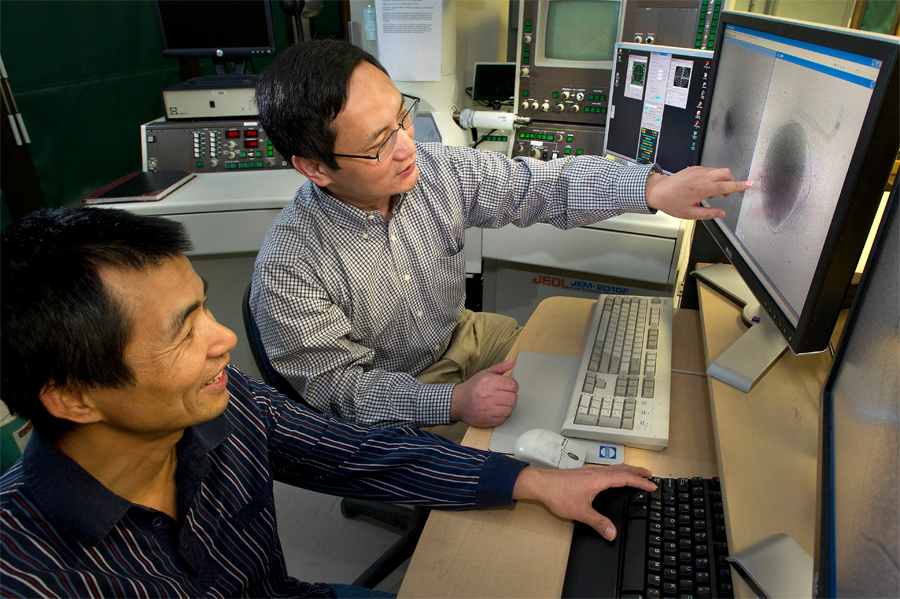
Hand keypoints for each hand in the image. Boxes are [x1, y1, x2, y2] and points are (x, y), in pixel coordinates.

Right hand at [449, 356, 518, 426]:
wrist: (458, 402)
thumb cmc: (473, 387)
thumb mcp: (486, 373)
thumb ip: (501, 367)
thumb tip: (514, 359)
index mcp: (488, 381)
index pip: (513, 385)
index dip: (513, 386)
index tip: (507, 387)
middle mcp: (488, 395)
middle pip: (513, 398)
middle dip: (510, 397)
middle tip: (502, 395)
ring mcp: (487, 409)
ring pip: (509, 410)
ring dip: (505, 407)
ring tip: (497, 403)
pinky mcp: (486, 420)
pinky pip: (502, 419)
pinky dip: (499, 416)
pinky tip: (492, 410)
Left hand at [512, 463, 656, 539]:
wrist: (540, 484)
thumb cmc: (558, 494)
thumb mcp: (580, 511)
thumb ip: (598, 522)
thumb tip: (612, 533)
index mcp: (599, 479)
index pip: (625, 478)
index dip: (640, 482)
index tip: (652, 485)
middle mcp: (596, 472)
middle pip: (622, 469)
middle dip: (637, 471)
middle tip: (650, 474)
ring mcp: (590, 472)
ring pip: (614, 468)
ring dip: (627, 470)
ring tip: (636, 474)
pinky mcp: (584, 474)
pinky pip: (606, 470)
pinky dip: (617, 472)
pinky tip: (614, 478)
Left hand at [645, 166, 751, 219]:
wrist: (657, 191)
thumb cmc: (671, 202)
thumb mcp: (690, 214)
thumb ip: (708, 214)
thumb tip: (722, 213)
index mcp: (702, 189)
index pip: (726, 186)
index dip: (739, 186)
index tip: (749, 184)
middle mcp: (701, 177)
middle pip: (726, 173)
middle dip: (731, 182)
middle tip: (724, 194)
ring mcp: (698, 170)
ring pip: (718, 171)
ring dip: (720, 181)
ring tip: (708, 193)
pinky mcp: (694, 168)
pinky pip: (710, 170)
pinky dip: (712, 177)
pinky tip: (702, 187)